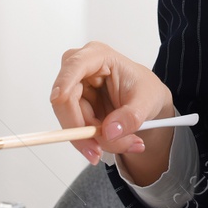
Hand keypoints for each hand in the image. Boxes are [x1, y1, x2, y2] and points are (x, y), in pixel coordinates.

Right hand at [50, 41, 174, 185]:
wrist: (145, 102)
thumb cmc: (145, 90)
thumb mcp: (147, 102)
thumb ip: (130, 117)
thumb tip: (109, 131)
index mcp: (98, 56)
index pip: (75, 65)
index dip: (64, 82)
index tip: (60, 100)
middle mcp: (81, 70)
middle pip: (65, 100)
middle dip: (82, 130)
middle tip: (99, 151)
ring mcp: (76, 89)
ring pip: (71, 120)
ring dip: (94, 139)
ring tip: (125, 142)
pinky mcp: (75, 107)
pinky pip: (76, 129)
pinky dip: (94, 141)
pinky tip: (114, 141)